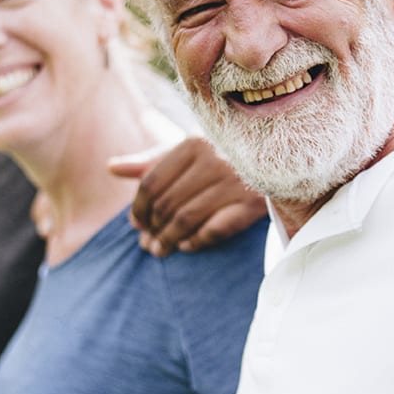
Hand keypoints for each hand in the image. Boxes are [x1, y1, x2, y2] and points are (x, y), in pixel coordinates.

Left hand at [109, 138, 266, 255]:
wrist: (282, 159)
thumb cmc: (227, 154)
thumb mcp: (191, 150)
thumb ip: (152, 161)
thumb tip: (111, 168)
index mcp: (194, 143)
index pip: (151, 183)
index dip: (138, 208)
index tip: (135, 224)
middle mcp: (214, 160)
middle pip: (166, 204)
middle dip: (152, 229)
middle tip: (146, 244)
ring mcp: (234, 182)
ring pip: (186, 219)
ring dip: (168, 240)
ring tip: (160, 250)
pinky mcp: (251, 203)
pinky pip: (214, 230)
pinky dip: (196, 241)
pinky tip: (186, 246)